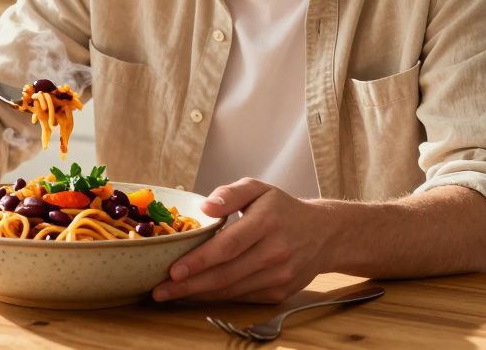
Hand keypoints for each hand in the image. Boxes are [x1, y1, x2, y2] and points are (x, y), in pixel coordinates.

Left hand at [152, 178, 335, 303]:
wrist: (325, 234)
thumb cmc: (283, 209)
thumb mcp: (258, 188)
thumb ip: (229, 193)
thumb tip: (205, 208)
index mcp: (267, 221)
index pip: (228, 246)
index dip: (199, 261)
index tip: (173, 270)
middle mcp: (276, 251)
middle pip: (226, 274)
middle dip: (189, 286)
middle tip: (160, 290)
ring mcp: (280, 275)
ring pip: (232, 290)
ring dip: (199, 295)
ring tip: (171, 294)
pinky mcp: (280, 292)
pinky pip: (242, 297)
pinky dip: (217, 298)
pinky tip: (197, 294)